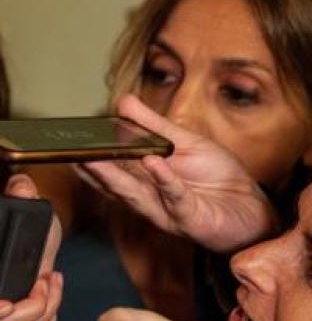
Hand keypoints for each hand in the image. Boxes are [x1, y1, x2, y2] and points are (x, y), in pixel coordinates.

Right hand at [0, 173, 63, 320]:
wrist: (39, 227)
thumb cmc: (24, 218)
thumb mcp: (24, 201)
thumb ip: (20, 191)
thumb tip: (22, 186)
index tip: (3, 306)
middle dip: (21, 314)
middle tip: (40, 289)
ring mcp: (4, 302)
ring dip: (39, 311)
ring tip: (49, 282)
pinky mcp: (24, 307)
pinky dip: (47, 313)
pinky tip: (52, 286)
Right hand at [75, 94, 278, 252]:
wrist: (250, 206)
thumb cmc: (216, 176)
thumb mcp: (184, 142)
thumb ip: (151, 125)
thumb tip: (122, 102)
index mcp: (140, 176)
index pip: (108, 164)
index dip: (88, 153)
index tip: (70, 138)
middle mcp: (145, 195)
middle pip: (112, 181)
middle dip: (91, 167)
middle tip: (70, 151)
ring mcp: (163, 209)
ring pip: (133, 192)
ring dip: (113, 176)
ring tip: (94, 158)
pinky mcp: (187, 219)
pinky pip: (174, 197)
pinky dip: (163, 180)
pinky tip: (153, 163)